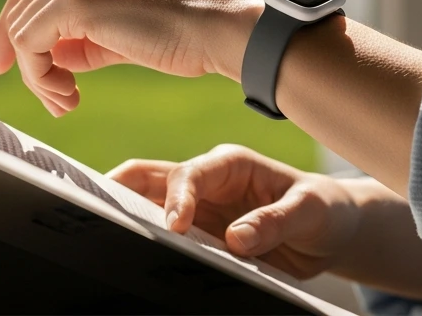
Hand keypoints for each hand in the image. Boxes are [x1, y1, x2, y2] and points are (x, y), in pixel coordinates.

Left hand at [0, 0, 261, 115]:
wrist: (216, 24)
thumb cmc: (183, 30)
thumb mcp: (120, 30)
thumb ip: (81, 38)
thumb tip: (50, 59)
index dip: (14, 32)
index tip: (10, 68)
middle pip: (19, 8)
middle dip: (25, 62)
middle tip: (54, 100)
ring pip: (22, 31)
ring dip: (37, 77)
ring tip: (67, 102)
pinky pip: (30, 44)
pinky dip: (40, 77)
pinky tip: (70, 95)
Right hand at [108, 144, 361, 280]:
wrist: (329, 230)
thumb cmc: (321, 208)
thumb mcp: (309, 211)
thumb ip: (275, 221)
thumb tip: (237, 239)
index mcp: (232, 164)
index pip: (192, 173)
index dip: (178, 196)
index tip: (175, 226)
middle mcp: (208, 183)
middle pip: (151, 177)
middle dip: (121, 188)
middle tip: (92, 211)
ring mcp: (198, 210)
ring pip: (147, 206)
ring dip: (126, 216)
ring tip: (98, 235)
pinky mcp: (198, 237)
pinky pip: (163, 238)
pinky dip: (144, 244)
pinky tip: (128, 257)